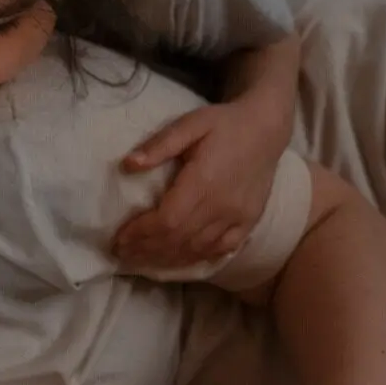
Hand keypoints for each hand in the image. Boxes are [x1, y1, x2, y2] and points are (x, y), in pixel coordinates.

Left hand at [114, 100, 284, 269]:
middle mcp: (222, 205)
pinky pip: (220, 250)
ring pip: (197, 249)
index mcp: (204, 182)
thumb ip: (160, 145)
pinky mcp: (249, 222)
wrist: (266, 128)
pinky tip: (177, 261)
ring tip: (141, 260)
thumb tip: (127, 165)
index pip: (166, 220)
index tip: (119, 239)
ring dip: (166, 258)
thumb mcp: (189, 124)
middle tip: (122, 254)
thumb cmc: (223, 123)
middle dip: (146, 249)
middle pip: (178, 239)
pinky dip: (196, 258)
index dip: (140, 233)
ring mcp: (238, 217)